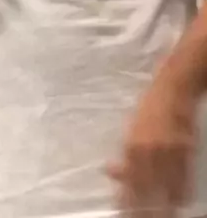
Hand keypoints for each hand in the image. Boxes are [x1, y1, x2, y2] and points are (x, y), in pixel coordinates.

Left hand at [106, 77, 197, 216]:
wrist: (172, 89)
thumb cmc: (149, 109)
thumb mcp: (131, 128)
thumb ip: (123, 152)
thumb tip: (110, 171)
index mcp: (131, 145)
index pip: (127, 182)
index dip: (125, 200)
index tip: (121, 213)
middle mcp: (148, 150)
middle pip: (144, 189)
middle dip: (141, 208)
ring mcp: (168, 152)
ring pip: (164, 188)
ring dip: (161, 207)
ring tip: (159, 217)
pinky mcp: (185, 150)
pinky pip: (182, 180)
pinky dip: (179, 194)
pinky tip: (178, 204)